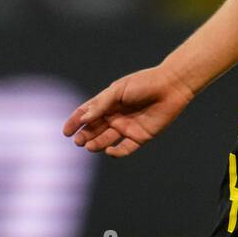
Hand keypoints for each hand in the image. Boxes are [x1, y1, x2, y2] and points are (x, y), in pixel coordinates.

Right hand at [61, 65, 194, 157]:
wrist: (171, 86)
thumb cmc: (144, 83)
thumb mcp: (119, 90)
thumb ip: (101, 104)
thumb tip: (82, 117)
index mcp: (108, 102)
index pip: (87, 114)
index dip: (75, 122)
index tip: (66, 132)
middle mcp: (116, 116)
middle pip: (94, 129)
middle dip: (84, 136)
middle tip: (78, 141)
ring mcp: (127, 127)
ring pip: (106, 140)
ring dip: (96, 144)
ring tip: (89, 146)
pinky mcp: (140, 137)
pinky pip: (125, 149)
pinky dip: (116, 152)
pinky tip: (110, 151)